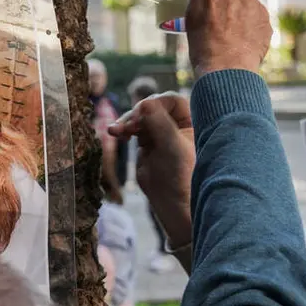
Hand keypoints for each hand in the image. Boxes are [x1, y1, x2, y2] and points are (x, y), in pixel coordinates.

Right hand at [109, 92, 194, 251]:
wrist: (174, 205)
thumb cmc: (183, 176)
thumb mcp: (172, 146)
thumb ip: (159, 123)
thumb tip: (145, 103)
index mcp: (191, 122)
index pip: (172, 101)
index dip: (155, 103)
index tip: (142, 113)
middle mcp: (176, 124)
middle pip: (152, 107)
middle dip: (136, 115)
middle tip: (127, 127)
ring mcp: (161, 133)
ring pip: (140, 117)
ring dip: (126, 122)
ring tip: (114, 131)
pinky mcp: (147, 144)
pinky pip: (133, 129)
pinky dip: (123, 130)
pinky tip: (115, 133)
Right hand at [185, 0, 271, 76]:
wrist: (224, 67)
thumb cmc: (202, 44)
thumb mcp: (192, 16)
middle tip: (226, 19)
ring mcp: (254, 4)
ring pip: (252, 5)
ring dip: (245, 15)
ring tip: (233, 37)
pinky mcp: (267, 20)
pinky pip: (260, 21)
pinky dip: (253, 29)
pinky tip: (243, 44)